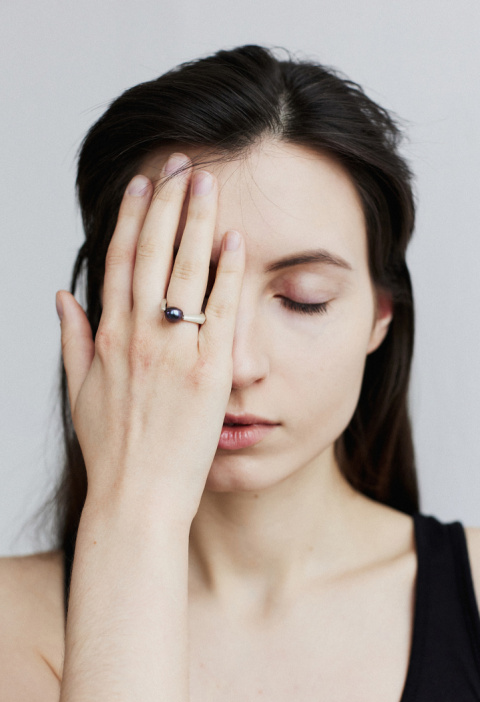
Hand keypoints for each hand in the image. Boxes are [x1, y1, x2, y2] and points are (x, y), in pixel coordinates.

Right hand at [56, 153, 244, 523]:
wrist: (137, 500)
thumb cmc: (112, 452)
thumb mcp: (80, 392)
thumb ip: (71, 339)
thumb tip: (61, 295)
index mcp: (108, 338)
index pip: (120, 261)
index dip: (133, 217)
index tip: (144, 183)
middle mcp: (138, 336)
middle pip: (153, 253)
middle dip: (167, 202)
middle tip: (181, 162)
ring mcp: (174, 353)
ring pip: (185, 271)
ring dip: (197, 221)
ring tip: (208, 181)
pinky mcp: (209, 373)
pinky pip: (221, 312)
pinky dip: (228, 274)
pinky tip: (235, 240)